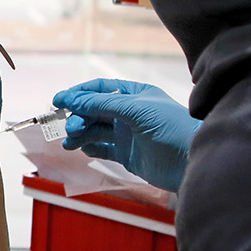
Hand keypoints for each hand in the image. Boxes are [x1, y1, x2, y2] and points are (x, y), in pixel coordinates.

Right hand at [52, 79, 198, 191]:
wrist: (191, 161)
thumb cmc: (171, 128)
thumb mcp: (135, 109)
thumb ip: (101, 104)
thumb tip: (72, 100)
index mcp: (134, 94)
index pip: (99, 89)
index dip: (78, 94)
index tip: (59, 101)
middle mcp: (129, 112)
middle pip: (94, 110)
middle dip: (79, 117)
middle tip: (71, 129)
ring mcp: (127, 134)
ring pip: (95, 130)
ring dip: (80, 134)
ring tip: (70, 143)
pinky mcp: (127, 154)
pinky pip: (102, 148)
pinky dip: (89, 147)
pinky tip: (82, 148)